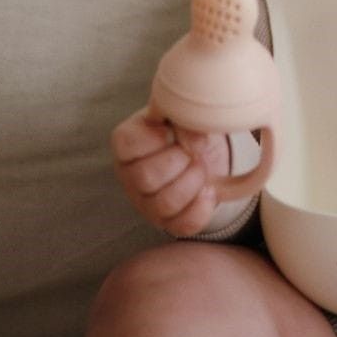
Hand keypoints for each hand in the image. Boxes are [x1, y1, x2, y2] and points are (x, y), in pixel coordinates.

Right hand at [110, 107, 231, 235]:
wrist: (201, 148)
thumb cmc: (184, 125)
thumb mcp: (182, 111)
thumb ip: (185, 115)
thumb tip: (197, 141)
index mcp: (127, 142)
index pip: (126, 143)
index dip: (156, 137)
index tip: (173, 130)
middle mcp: (130, 175)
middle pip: (146, 177)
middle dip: (180, 161)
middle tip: (196, 151)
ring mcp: (146, 202)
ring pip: (164, 203)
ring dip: (193, 182)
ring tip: (203, 168)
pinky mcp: (166, 221)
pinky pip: (182, 225)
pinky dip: (202, 207)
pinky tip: (210, 190)